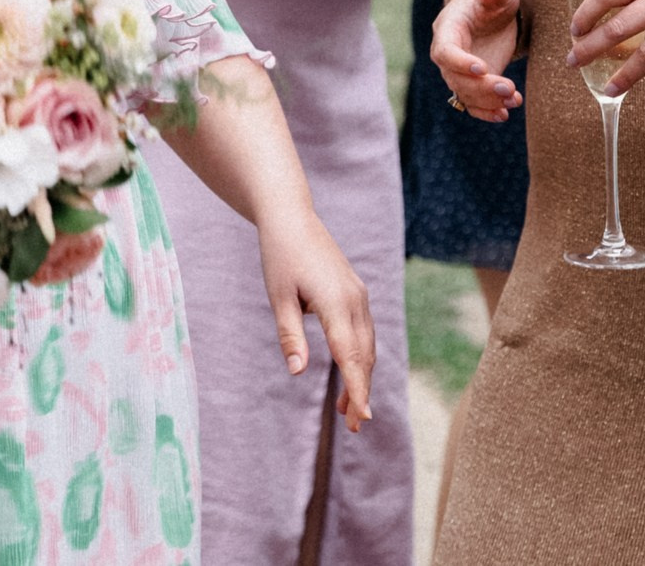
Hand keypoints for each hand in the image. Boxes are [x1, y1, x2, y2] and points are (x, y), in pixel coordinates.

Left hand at [255, 211, 375, 429]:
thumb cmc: (279, 255)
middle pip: (364, 355)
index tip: (361, 417)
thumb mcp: (278, 296)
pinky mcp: (355, 293)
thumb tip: (297, 373)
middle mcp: (355, 300)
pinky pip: (363, 332)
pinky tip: (348, 373)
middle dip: (360, 391)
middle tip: (352, 427)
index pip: (350, 355)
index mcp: (336, 301)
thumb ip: (289, 335)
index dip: (357, 388)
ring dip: (360, 377)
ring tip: (346, 410)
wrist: (291, 217)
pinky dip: (359, 356)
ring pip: (367, 346)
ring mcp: (359, 295)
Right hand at [431, 0, 525, 121]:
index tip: (482, 68)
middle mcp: (448, 53)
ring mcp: (459, 71)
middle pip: (454, 78)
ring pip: (465, 94)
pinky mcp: (473, 83)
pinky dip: (486, 112)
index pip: (445, 50)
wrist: (493, 13)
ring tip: (514, 100)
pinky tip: (504, 114)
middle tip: (509, 88)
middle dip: (481, 87)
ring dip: (488, 101)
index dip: (459, 62)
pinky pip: (473, 103)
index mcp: (448, 28)